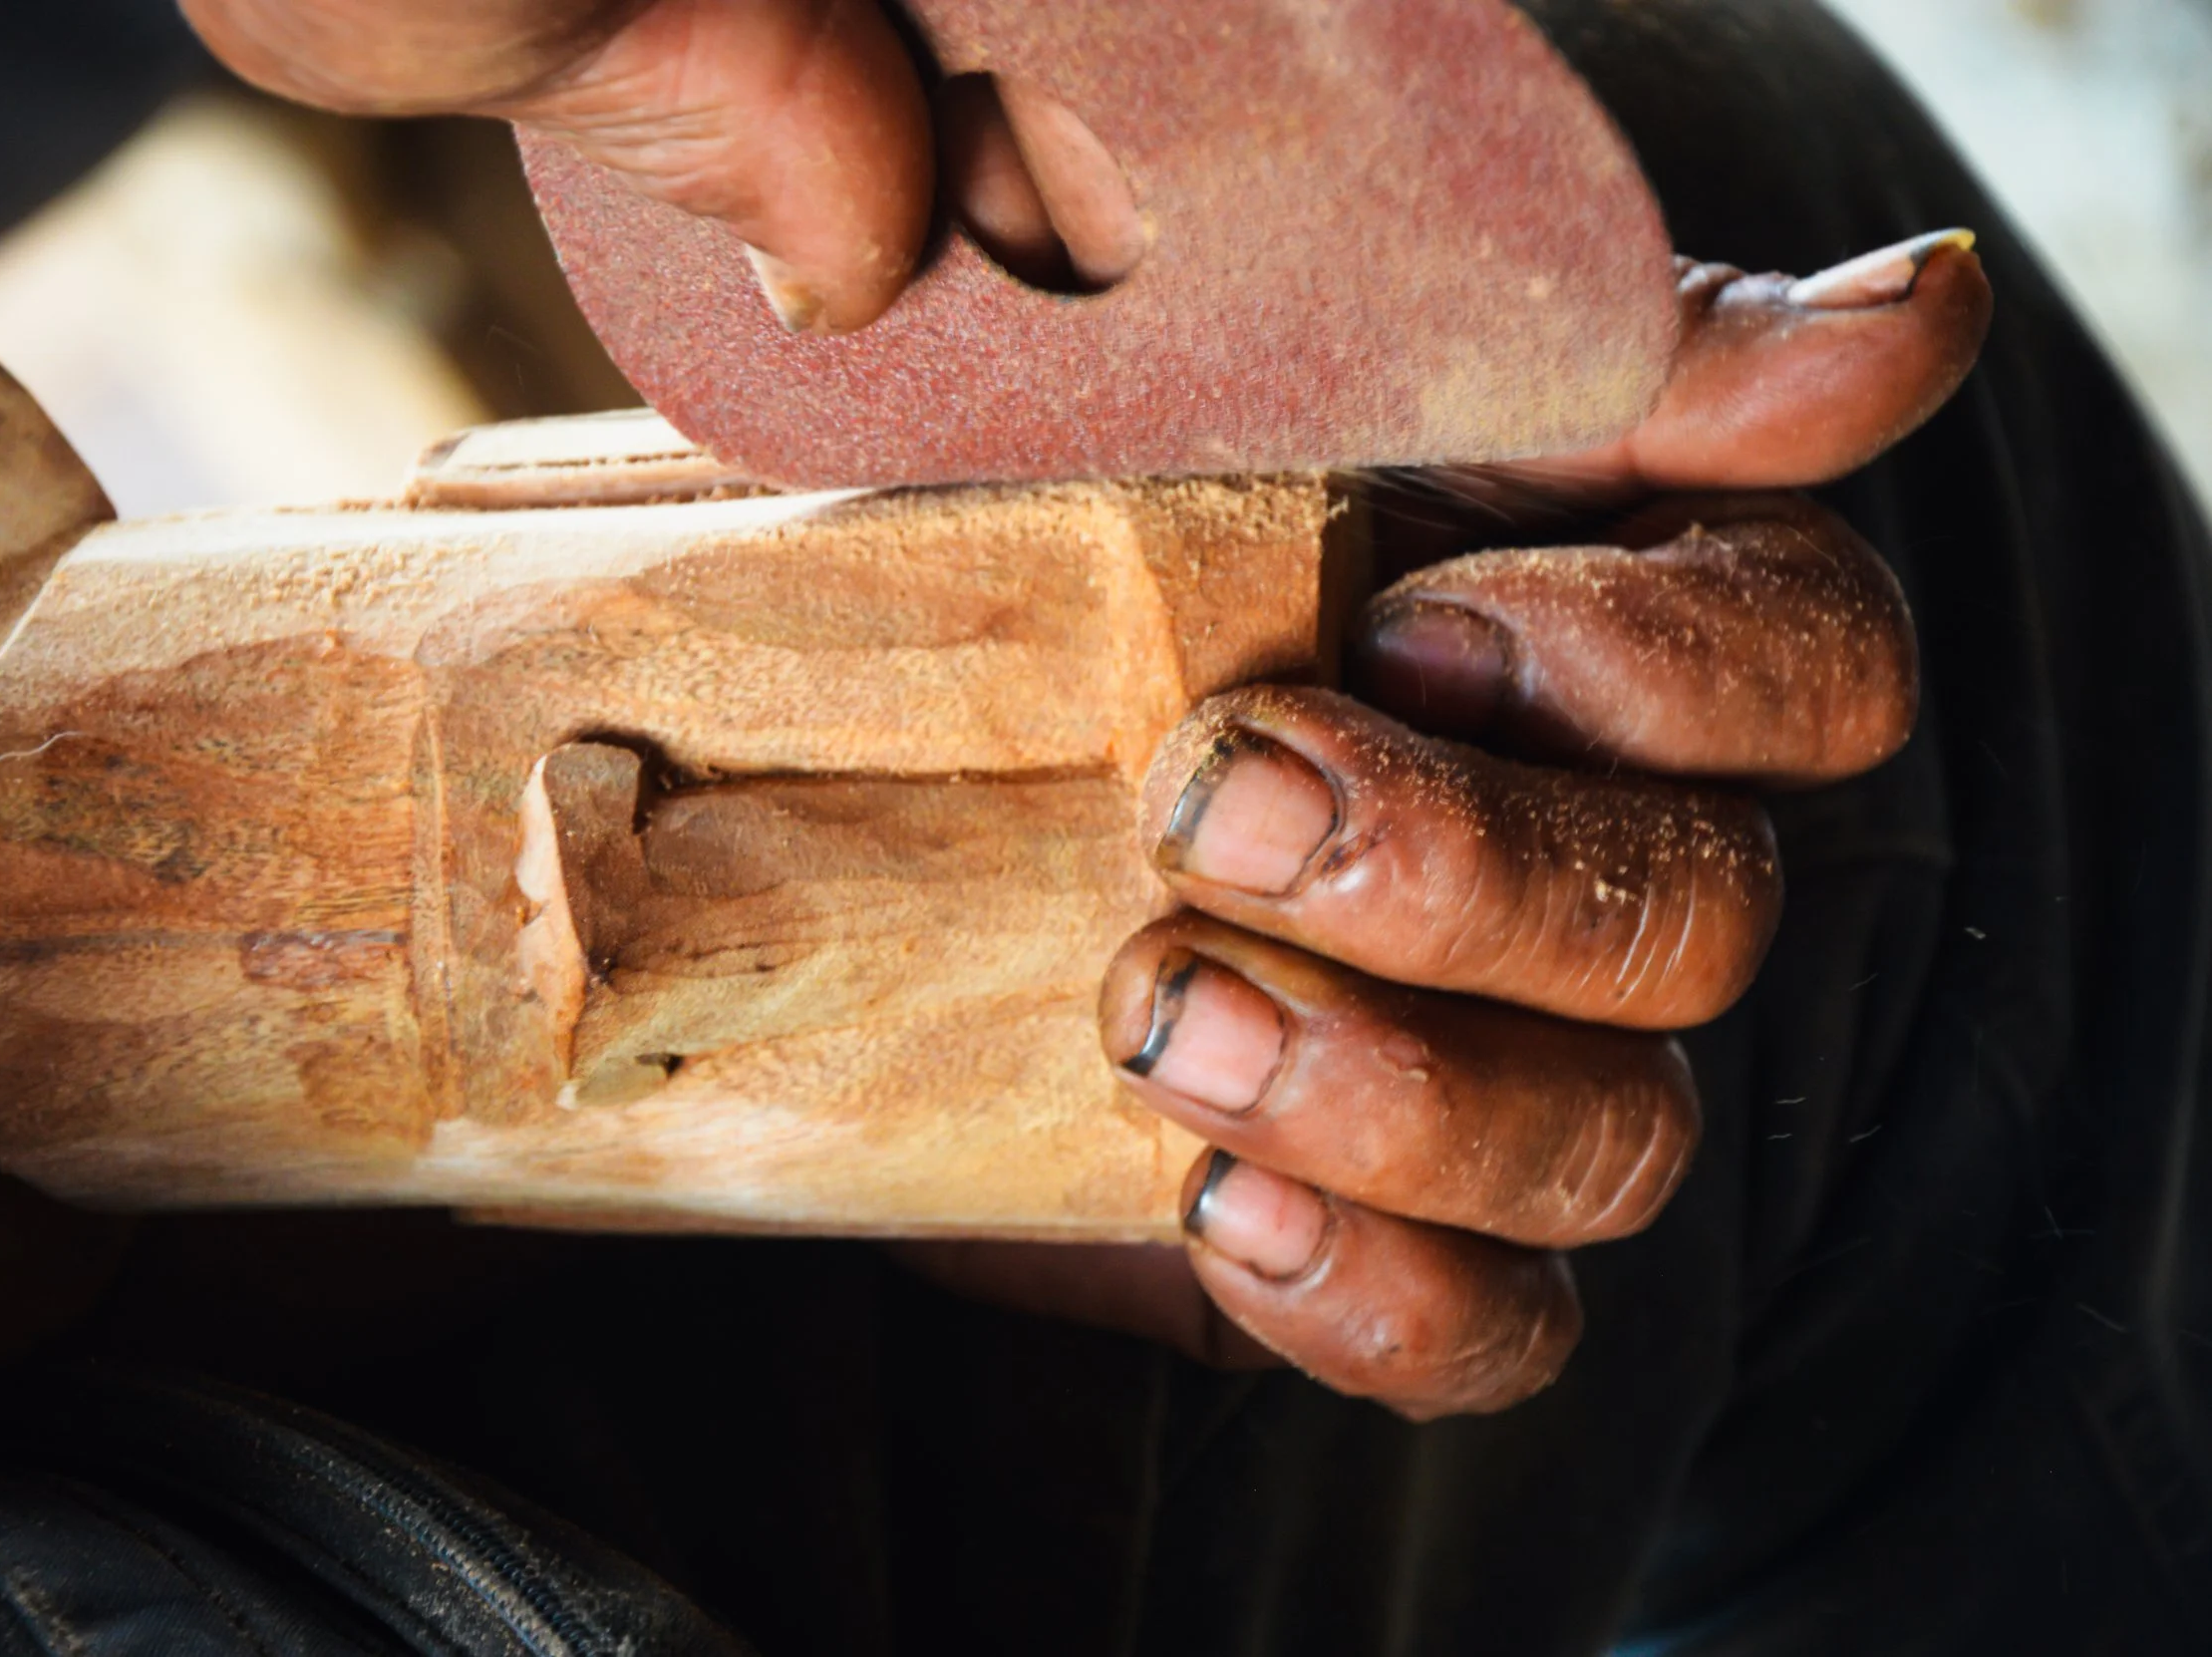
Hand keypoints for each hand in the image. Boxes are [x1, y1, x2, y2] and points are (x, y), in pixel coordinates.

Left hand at [903, 230, 1991, 1418]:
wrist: (841, 740)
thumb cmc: (1064, 515)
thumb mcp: (1278, 380)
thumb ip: (1579, 350)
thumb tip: (1910, 325)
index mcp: (1616, 631)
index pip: (1816, 667)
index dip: (1657, 669)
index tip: (1408, 619)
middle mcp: (1604, 853)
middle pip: (1707, 920)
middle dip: (1467, 872)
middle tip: (1213, 802)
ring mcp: (1509, 1063)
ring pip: (1618, 1142)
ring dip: (1403, 1096)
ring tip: (1160, 1009)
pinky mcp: (1386, 1232)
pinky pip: (1493, 1330)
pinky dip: (1377, 1288)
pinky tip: (1209, 1204)